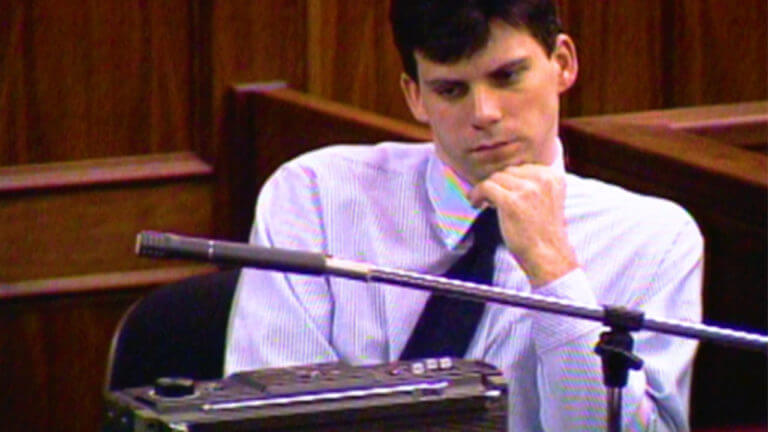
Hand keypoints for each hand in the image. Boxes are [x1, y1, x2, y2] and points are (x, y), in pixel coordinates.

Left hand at [468, 164, 578, 286]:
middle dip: (498, 185)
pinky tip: (476, 204)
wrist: (547, 255)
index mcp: (553, 176)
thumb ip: (531, 184)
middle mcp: (543, 179)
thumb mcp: (545, 199)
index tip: (503, 193)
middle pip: (508, 172)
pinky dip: (476, 194)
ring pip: (495, 178)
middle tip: (491, 200)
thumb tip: (500, 175)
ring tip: (484, 203)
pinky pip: (486, 187)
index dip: (509, 181)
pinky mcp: (511, 201)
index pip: (522, 168)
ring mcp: (528, 190)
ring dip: (486, 190)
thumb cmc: (542, 231)